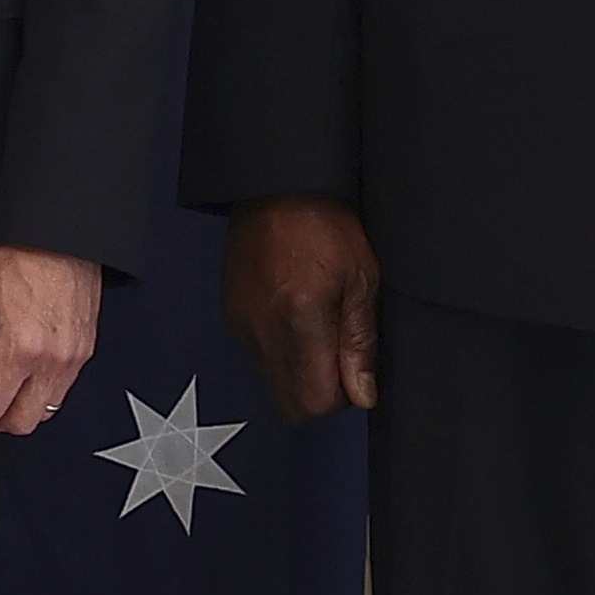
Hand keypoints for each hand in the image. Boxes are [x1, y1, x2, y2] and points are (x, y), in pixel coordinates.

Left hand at [0, 244, 103, 434]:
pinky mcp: (84, 356)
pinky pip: (59, 394)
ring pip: (42, 415)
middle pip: (18, 424)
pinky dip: (35, 394)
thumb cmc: (19, 259)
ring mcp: (73, 362)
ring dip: (15, 408)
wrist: (59, 237)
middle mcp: (52, 362)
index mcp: (21, 349)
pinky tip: (20, 370)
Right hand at [224, 196, 379, 421]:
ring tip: (318, 327)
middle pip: (290, 405)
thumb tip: (362, 394)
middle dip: (319, 392)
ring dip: (300, 373)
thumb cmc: (323, 225)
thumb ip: (360, 344)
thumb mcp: (361, 281)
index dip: (342, 395)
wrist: (277, 188)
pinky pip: (257, 357)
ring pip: (272, 384)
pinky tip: (295, 316)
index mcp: (300, 323)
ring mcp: (242, 326)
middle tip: (339, 353)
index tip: (354, 367)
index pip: (316, 402)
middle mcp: (263, 332)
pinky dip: (280, 353)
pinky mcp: (231, 317)